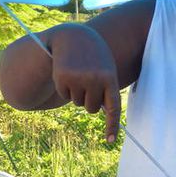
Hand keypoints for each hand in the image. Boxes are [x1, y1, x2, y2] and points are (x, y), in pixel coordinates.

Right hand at [48, 24, 121, 141]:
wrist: (73, 35)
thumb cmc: (94, 54)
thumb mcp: (105, 67)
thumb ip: (106, 88)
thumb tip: (101, 110)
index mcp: (109, 78)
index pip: (113, 108)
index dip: (112, 126)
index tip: (110, 141)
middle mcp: (94, 80)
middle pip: (91, 108)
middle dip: (89, 102)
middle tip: (88, 84)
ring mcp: (78, 79)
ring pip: (78, 103)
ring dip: (77, 94)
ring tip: (79, 73)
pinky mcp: (62, 78)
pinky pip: (65, 96)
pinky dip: (65, 89)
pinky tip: (67, 72)